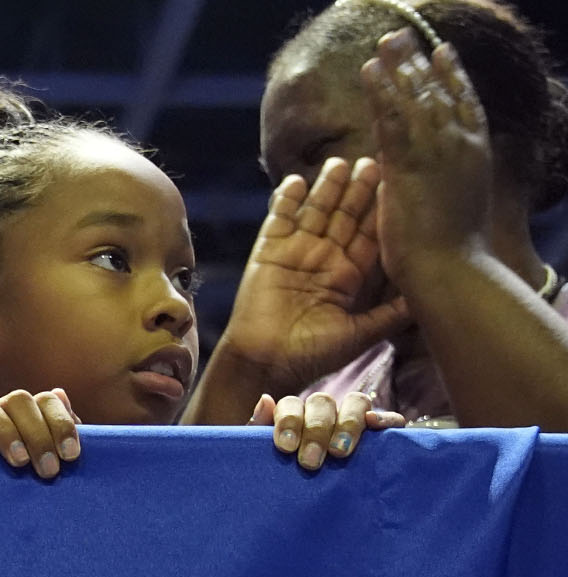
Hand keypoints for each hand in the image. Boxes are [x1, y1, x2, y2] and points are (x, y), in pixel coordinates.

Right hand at [0, 389, 79, 479]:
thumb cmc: (8, 477)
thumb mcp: (37, 460)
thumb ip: (55, 434)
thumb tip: (67, 401)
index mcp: (24, 412)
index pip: (46, 400)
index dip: (61, 424)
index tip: (70, 455)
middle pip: (20, 400)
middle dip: (38, 435)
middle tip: (48, 470)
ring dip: (6, 430)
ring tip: (18, 461)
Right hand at [219, 156, 410, 393]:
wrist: (266, 363)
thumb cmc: (313, 354)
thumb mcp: (361, 333)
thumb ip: (392, 312)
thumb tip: (429, 296)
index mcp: (348, 276)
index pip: (370, 236)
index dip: (383, 211)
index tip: (400, 185)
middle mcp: (323, 260)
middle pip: (344, 217)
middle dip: (358, 190)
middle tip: (374, 162)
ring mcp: (295, 254)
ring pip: (314, 212)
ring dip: (326, 188)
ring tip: (339, 163)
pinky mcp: (267, 253)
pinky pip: (278, 220)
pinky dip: (285, 201)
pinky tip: (296, 181)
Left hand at [250, 391, 406, 469]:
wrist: (305, 512)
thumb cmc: (281, 481)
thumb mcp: (264, 461)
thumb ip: (257, 432)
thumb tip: (266, 400)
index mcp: (294, 417)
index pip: (292, 404)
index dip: (289, 421)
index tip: (286, 447)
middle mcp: (323, 414)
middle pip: (322, 403)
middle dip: (316, 431)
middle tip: (309, 462)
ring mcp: (353, 420)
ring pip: (355, 402)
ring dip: (347, 424)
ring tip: (339, 452)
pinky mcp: (380, 435)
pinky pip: (388, 418)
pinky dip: (383, 417)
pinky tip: (373, 424)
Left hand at [362, 32, 493, 288]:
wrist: (450, 273)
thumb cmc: (453, 256)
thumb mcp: (454, 208)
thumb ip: (442, 184)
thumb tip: (424, 179)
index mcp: (474, 157)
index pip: (463, 106)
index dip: (453, 77)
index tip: (443, 52)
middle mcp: (460, 147)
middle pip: (438, 93)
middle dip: (421, 63)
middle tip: (405, 35)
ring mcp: (436, 153)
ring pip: (417, 99)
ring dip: (401, 67)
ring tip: (385, 42)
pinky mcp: (408, 165)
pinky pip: (391, 119)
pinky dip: (381, 91)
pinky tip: (369, 70)